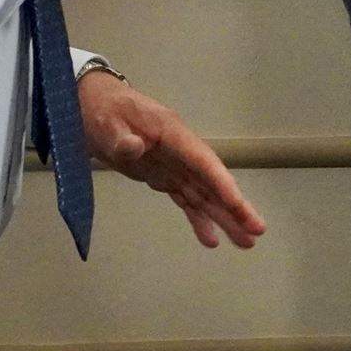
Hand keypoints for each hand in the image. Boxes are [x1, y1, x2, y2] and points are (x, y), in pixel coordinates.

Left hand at [77, 68, 266, 249]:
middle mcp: (182, 151)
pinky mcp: (165, 178)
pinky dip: (198, 219)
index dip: (220, 183)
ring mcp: (175, 166)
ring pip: (204, 195)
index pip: (203, 161)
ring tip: (246, 243)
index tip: (237, 204)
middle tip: (257, 230)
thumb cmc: (103, 111)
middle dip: (234, 206)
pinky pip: (186, 201)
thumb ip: (122, 138)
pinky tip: (212, 240)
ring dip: (224, 218)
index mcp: (173, 134)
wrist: (93, 107)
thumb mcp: (108, 124)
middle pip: (212, 182)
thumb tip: (135, 148)